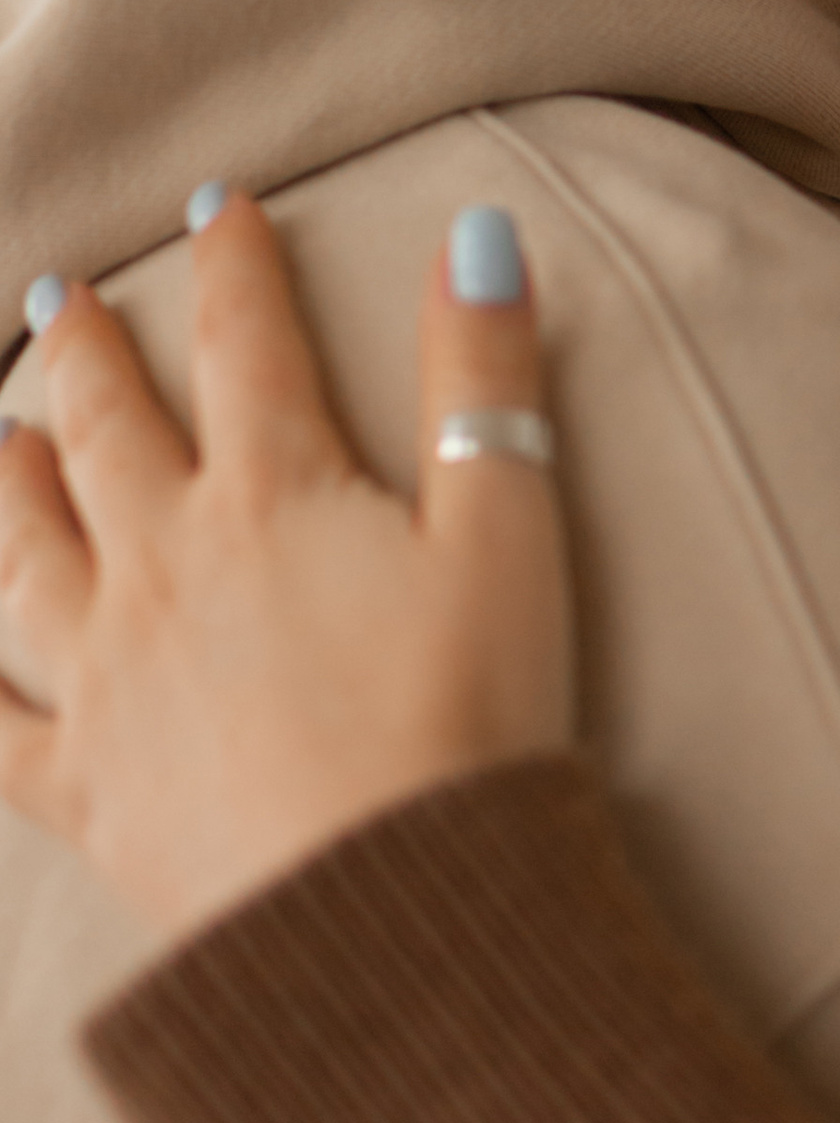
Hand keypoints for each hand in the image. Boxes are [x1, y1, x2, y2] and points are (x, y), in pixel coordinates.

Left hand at [0, 192, 572, 941]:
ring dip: (7, 485)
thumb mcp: (506, 536)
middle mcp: (162, 569)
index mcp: (271, 499)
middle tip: (65, 300)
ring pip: (25, 556)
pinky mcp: (87, 789)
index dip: (234, 269)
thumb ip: (484, 380)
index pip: (247, 347)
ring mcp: (106, 680)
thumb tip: (475, 234)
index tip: (217, 207)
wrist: (390, 915)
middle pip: (108, 434)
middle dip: (90, 356)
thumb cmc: (467, 723)